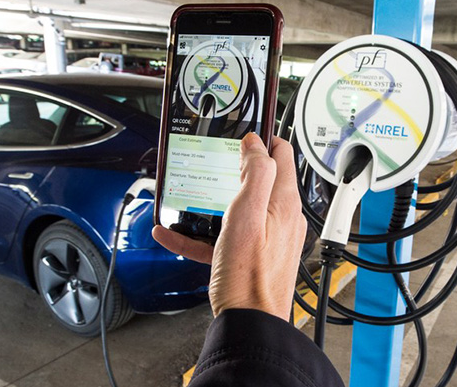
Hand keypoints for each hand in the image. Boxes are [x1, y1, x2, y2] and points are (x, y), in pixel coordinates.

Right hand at [152, 133, 305, 320]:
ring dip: (212, 201)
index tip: (243, 130)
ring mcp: (267, 238)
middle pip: (259, 180)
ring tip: (189, 196)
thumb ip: (255, 174)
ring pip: (238, 209)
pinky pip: (224, 238)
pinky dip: (201, 234)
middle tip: (213, 158)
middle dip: (235, 167)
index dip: (263, 138)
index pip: (282, 155)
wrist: (249, 324)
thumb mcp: (247, 215)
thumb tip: (256, 144)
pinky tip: (173, 234)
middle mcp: (280, 219)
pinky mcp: (250, 257)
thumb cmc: (249, 277)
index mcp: (283, 203)